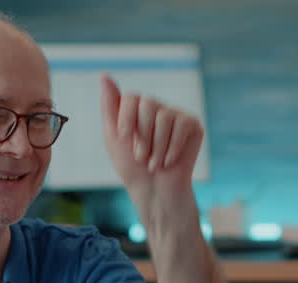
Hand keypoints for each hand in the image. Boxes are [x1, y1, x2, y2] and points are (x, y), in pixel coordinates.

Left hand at [99, 74, 202, 205]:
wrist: (154, 191)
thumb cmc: (131, 167)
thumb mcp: (113, 136)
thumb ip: (109, 106)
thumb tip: (104, 75)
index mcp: (136, 109)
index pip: (132, 97)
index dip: (127, 118)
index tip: (125, 139)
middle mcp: (156, 108)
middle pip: (148, 104)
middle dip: (142, 135)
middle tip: (141, 157)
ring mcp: (175, 115)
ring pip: (165, 116)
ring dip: (156, 145)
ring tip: (154, 163)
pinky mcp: (192, 125)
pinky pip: (182, 125)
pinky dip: (172, 148)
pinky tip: (169, 162)